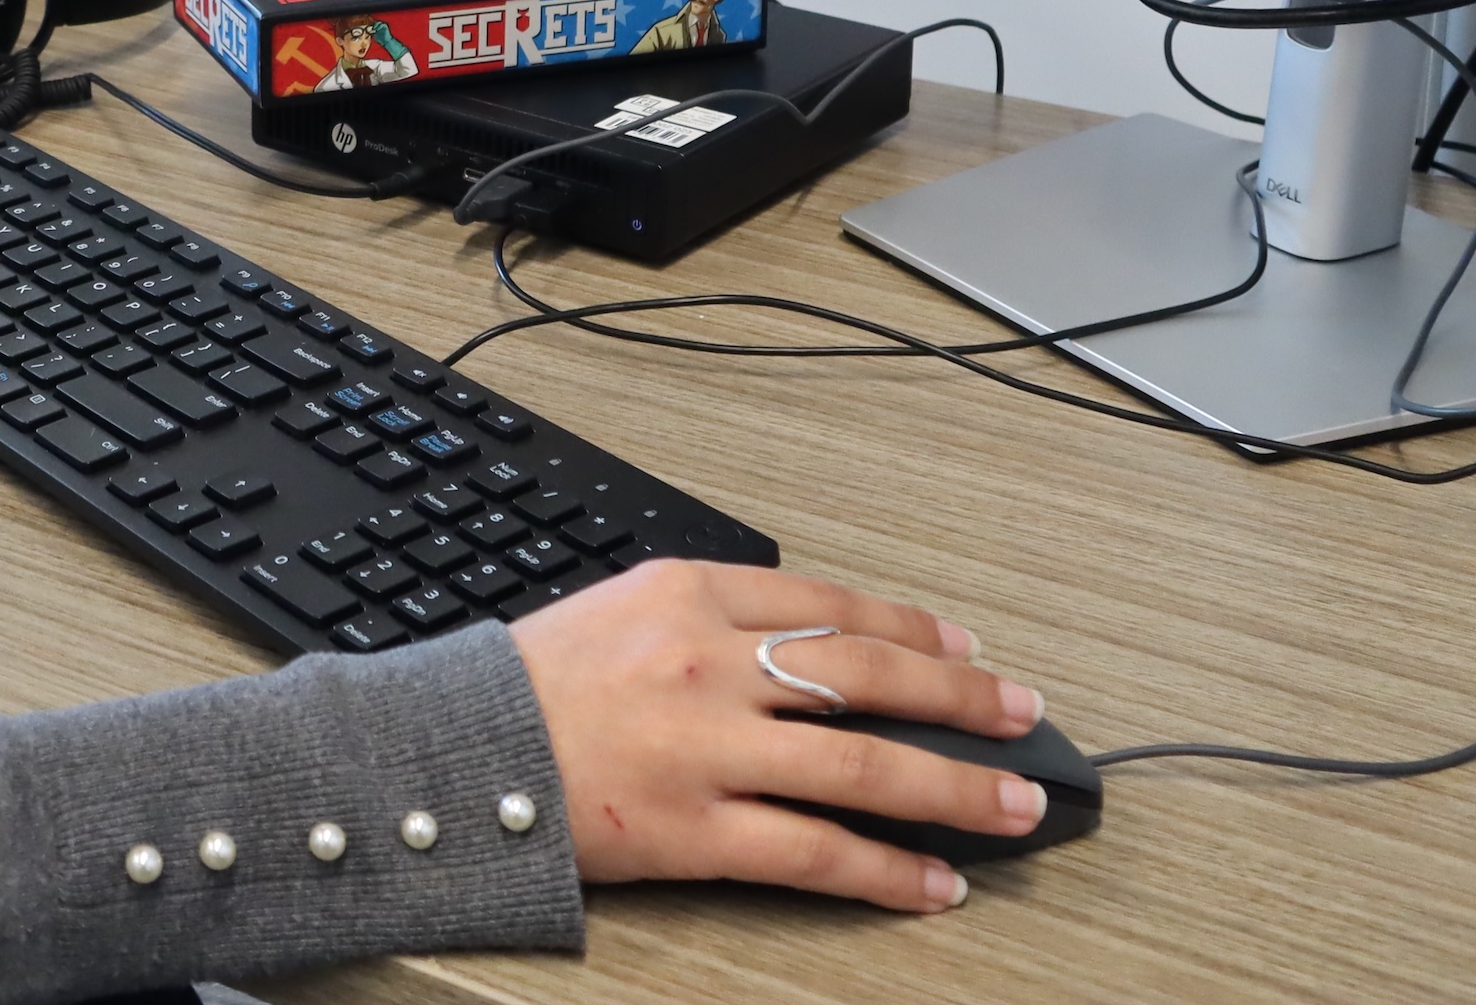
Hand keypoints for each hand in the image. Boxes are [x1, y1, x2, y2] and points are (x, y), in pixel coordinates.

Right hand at [509, 557, 1047, 911]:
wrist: (451, 750)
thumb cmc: (530, 683)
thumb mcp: (621, 608)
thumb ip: (713, 616)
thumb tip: (814, 643)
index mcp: (691, 593)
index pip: (835, 606)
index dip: (917, 628)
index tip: (967, 649)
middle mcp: (709, 663)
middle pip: (870, 676)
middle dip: (963, 699)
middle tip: (1023, 717)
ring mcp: (706, 750)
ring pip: (862, 766)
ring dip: (953, 788)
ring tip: (1013, 807)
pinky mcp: (694, 832)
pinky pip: (813, 853)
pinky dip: (884, 870)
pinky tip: (932, 882)